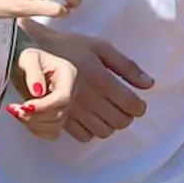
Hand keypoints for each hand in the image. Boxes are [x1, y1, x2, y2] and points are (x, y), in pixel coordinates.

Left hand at [6, 47, 78, 141]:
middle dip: (34, 116)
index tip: (25, 106)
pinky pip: (51, 133)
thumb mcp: (27, 57)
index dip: (45, 106)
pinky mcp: (58, 117)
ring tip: (17, 111)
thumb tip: (38, 92)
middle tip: (15, 108)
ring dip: (33, 124)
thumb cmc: (27, 58)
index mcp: (68, 75)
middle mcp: (71, 92)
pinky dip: (36, 130)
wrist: (25, 65)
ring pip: (55, 126)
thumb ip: (33, 71)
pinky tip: (25, 118)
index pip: (63, 97)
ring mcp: (66, 106)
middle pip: (59, 114)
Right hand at [24, 33, 153, 141]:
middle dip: (126, 116)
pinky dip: (92, 130)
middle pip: (119, 121)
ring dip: (110, 124)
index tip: (137, 104)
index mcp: (101, 79)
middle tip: (122, 106)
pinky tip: (91, 117)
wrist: (34, 51)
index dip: (139, 108)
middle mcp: (89, 98)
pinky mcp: (60, 118)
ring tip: (107, 111)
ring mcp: (74, 111)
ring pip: (104, 132)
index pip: (130, 105)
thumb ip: (127, 66)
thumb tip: (149, 84)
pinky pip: (84, 136)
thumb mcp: (101, 47)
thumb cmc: (70, 46)